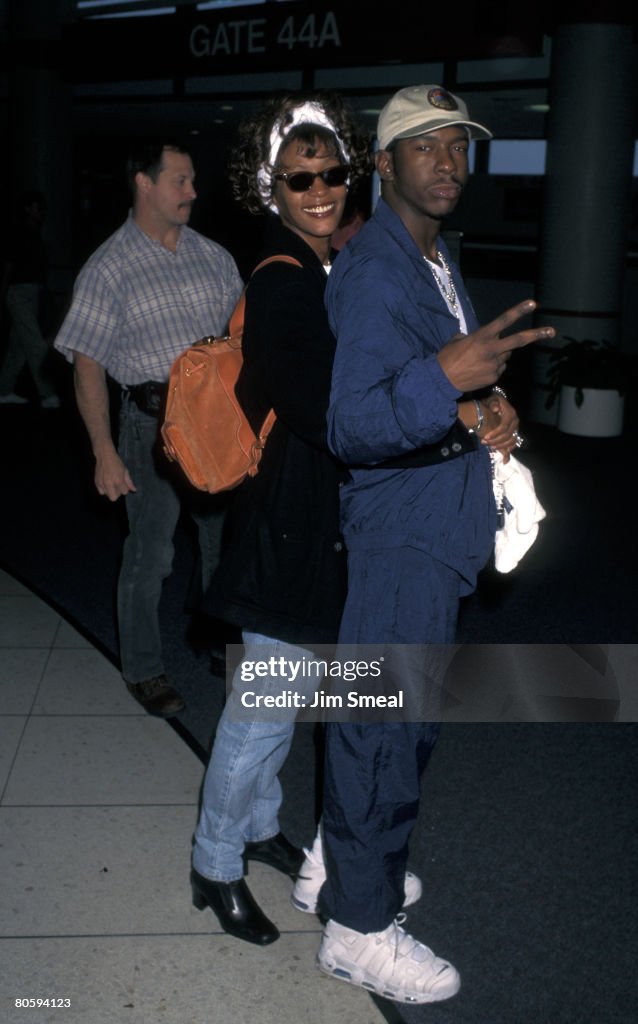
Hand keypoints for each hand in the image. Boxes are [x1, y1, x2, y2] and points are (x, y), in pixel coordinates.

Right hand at [94, 446, 135, 500]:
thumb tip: (134, 490)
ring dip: (111, 491)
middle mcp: (109, 484)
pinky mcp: (96, 482)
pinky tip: (106, 483)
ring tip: (112, 483)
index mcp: (118, 480)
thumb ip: (129, 482)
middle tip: (117, 487)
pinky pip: (101, 492)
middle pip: (113, 498)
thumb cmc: (116, 462)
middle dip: (117, 494)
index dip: (125, 489)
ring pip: (107, 495)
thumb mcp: (125, 471)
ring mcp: (102, 484)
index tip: (124, 484)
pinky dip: (104, 490)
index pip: (124, 492)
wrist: (104, 456)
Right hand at [437, 300, 554, 392]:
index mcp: (482, 337)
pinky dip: (492, 368)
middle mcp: (491, 350)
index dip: (519, 311)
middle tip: (552, 331)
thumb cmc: (447, 357)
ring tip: (479, 360)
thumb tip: (484, 339)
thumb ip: (475, 336)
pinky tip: (478, 370)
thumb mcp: (458, 340)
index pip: (504, 321)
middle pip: (519, 341)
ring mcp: (494, 365)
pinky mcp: (493, 378)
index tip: (533, 304)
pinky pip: (498, 369)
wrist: (440, 380)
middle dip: (537, 335)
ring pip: (505, 357)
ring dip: (499, 356)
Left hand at [480, 395, 519, 461]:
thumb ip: (493, 404)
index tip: (485, 437)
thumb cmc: (493, 403)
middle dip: (495, 441)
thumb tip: (495, 409)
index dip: (495, 433)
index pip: (504, 426)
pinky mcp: (515, 433)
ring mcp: (516, 428)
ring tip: (490, 447)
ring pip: (511, 441)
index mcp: (511, 414)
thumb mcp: (492, 400)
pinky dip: (508, 449)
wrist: (497, 405)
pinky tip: (502, 454)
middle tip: (484, 442)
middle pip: (507, 435)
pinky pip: (513, 443)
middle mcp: (515, 422)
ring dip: (500, 446)